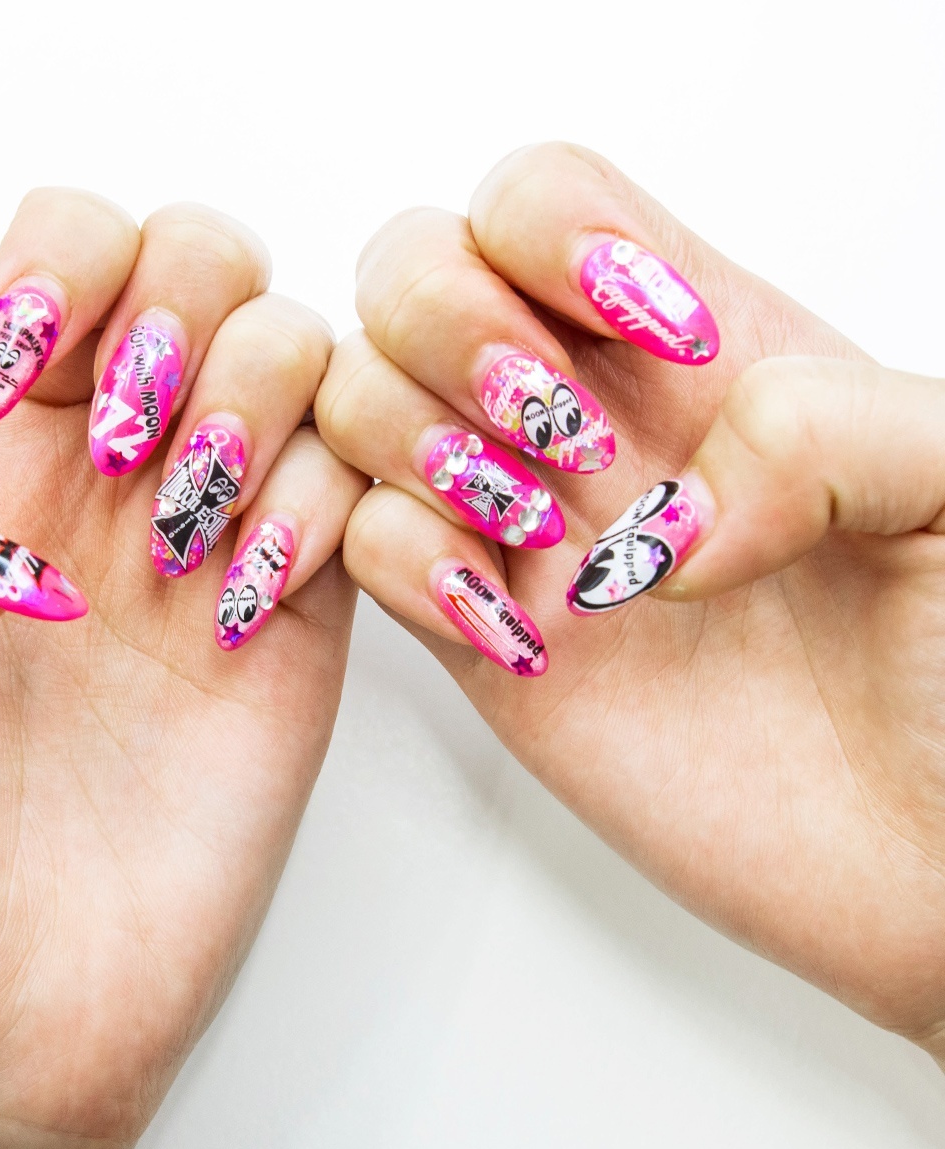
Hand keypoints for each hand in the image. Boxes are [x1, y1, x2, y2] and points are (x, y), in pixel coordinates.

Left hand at [0, 190, 365, 1148]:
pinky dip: (322, 510)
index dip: (68, 267)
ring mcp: (216, 546)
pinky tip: (238, 610)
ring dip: (258, 407)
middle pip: (210, 264)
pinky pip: (361, 495)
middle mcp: (115, 477)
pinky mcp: (298, 630)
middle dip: (186, 316)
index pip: (71, 243)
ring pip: (306, 359)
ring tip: (184, 539)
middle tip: (124, 456)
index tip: (19, 388)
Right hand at [316, 143, 944, 1063]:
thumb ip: (829, 425)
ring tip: (539, 533)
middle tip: (560, 436)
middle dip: (449, 331)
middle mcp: (585, 419)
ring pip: (357, 400)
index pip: (542, 198)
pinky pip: (363, 545)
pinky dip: (405, 566)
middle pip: (411, 272)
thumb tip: (661, 515)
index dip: (548, 232)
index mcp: (696, 346)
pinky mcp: (479, 634)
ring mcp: (519, 525)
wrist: (919, 851)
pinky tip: (518, 634)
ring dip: (414, 445)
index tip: (646, 336)